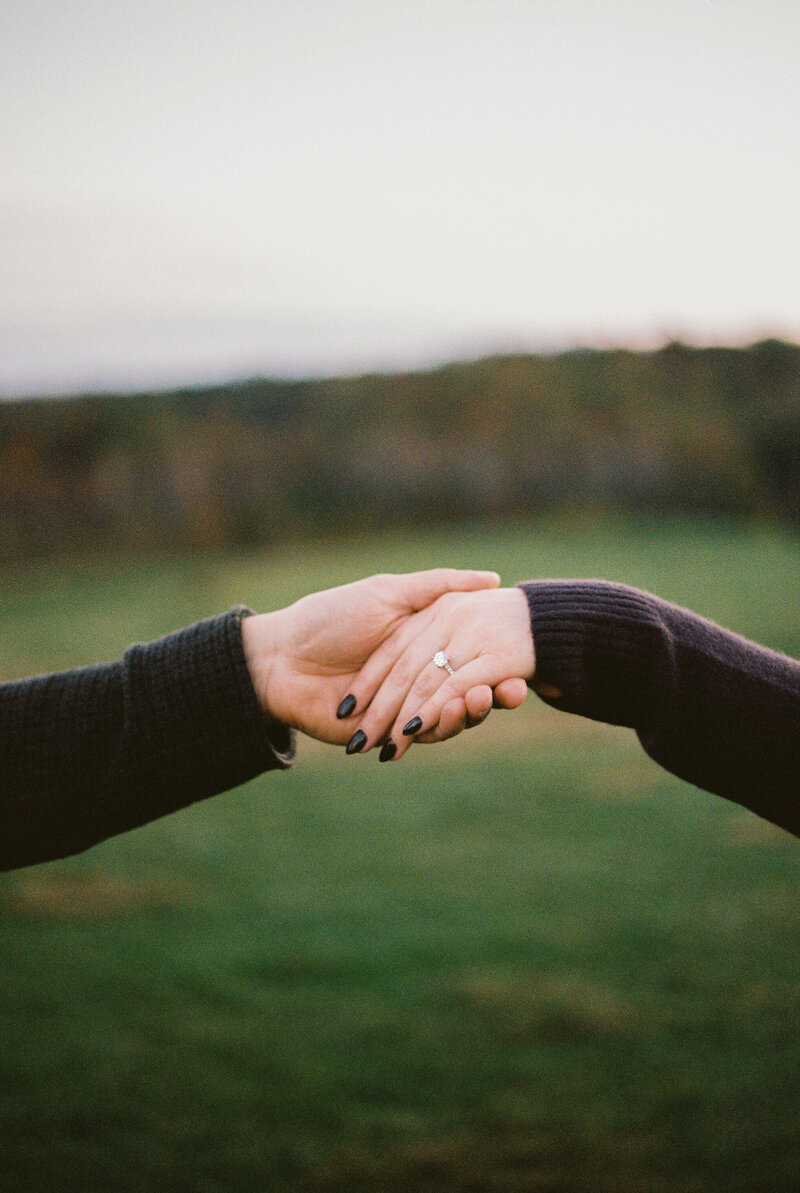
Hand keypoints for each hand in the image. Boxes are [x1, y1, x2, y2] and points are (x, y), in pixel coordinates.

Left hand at [343, 586, 534, 758]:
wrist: (281, 658)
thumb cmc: (331, 617)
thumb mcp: (389, 592)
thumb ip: (438, 586)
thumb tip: (492, 578)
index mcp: (423, 641)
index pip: (471, 653)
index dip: (498, 659)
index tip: (523, 660)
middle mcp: (419, 675)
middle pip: (468, 687)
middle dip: (493, 691)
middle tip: (513, 689)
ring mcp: (405, 705)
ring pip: (451, 714)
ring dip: (470, 710)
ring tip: (481, 699)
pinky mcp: (389, 733)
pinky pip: (423, 734)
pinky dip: (440, 727)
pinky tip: (450, 715)